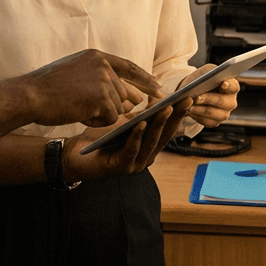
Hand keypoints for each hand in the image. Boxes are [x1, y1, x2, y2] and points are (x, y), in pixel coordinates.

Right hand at [20, 49, 160, 127]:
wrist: (30, 95)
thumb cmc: (48, 89)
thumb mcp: (76, 75)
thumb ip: (102, 82)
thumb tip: (132, 100)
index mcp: (97, 56)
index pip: (129, 67)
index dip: (144, 79)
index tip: (157, 88)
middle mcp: (103, 65)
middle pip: (123, 94)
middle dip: (112, 106)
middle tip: (89, 109)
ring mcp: (103, 80)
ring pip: (116, 108)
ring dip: (100, 115)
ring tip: (77, 108)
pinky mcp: (101, 97)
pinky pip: (110, 118)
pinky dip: (96, 122)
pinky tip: (79, 115)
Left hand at [63, 98, 193, 181]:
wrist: (77, 154)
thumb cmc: (101, 138)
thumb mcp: (125, 123)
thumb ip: (141, 116)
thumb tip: (158, 99)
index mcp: (149, 146)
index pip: (169, 128)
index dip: (179, 114)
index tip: (189, 97)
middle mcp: (146, 157)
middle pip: (164, 135)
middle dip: (175, 117)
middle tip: (184, 101)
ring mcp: (135, 164)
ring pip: (150, 142)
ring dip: (158, 125)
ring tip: (165, 109)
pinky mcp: (121, 167)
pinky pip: (131, 150)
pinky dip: (137, 136)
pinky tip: (140, 123)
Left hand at [178, 65, 239, 127]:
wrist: (193, 91)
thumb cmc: (202, 80)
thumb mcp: (204, 72)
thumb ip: (206, 75)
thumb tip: (198, 88)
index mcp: (232, 86)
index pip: (234, 86)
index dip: (229, 86)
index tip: (222, 84)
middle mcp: (231, 101)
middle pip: (223, 101)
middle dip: (209, 99)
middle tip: (197, 98)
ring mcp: (224, 113)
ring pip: (214, 113)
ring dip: (200, 110)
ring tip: (189, 107)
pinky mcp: (215, 122)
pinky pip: (207, 121)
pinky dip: (197, 116)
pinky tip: (189, 111)